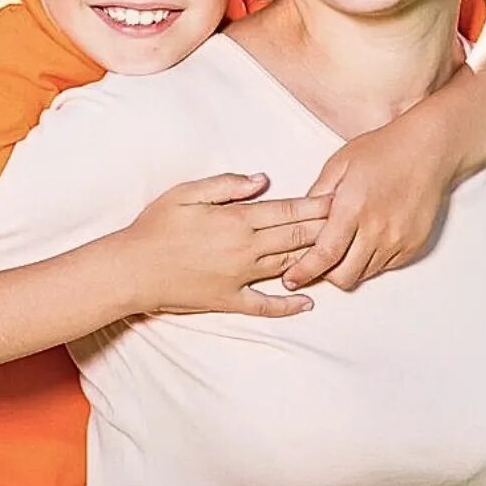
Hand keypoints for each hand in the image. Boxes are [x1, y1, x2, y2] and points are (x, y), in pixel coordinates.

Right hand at [124, 172, 330, 316]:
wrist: (131, 270)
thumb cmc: (155, 226)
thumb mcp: (187, 192)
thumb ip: (227, 185)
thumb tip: (262, 180)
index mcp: (236, 220)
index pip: (287, 211)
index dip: (317, 205)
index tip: (341, 198)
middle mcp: (245, 250)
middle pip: (295, 237)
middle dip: (327, 228)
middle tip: (354, 220)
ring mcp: (239, 278)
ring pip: (287, 267)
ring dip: (316, 260)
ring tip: (342, 253)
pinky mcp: (229, 300)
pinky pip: (265, 305)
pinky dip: (289, 305)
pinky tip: (309, 302)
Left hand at [283, 110, 458, 290]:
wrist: (427, 150)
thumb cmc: (383, 151)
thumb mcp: (338, 164)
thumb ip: (316, 194)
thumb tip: (299, 218)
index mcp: (353, 208)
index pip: (324, 255)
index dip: (304, 272)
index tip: (291, 279)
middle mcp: (377, 229)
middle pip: (344, 276)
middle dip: (325, 275)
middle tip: (318, 261)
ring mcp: (398, 240)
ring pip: (364, 274)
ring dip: (349, 266)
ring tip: (345, 243)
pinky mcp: (413, 246)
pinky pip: (385, 267)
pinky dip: (371, 260)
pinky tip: (367, 238)